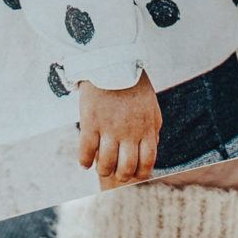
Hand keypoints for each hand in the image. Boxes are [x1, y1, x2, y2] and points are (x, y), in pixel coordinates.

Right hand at [79, 72, 161, 186]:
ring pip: (106, 164)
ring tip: (100, 165)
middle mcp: (129, 132)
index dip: (140, 174)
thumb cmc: (133, 85)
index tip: (133, 173)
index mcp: (146, 128)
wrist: (112, 62)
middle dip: (121, 175)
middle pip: (126, 168)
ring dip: (102, 169)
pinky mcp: (90, 123)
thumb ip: (153, 129)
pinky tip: (85, 162)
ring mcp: (109, 129)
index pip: (147, 162)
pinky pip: (86, 152)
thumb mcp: (151, 107)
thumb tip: (153, 147)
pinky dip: (85, 162)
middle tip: (115, 171)